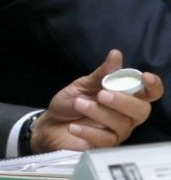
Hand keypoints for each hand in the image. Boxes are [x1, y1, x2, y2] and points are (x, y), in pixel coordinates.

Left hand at [30, 49, 163, 152]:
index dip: (153, 86)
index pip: (149, 94)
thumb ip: (101, 74)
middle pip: (141, 111)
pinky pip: (105, 141)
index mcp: (125, 97)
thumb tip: (116, 54)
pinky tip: (74, 127)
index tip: (144, 77)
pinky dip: (88, 131)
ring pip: (121, 125)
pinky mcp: (105, 148)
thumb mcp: (82, 85)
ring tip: (78, 104)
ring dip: (99, 112)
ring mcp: (117, 133)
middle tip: (101, 94)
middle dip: (122, 101)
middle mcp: (126, 117)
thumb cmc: (70, 103)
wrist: (49, 124)